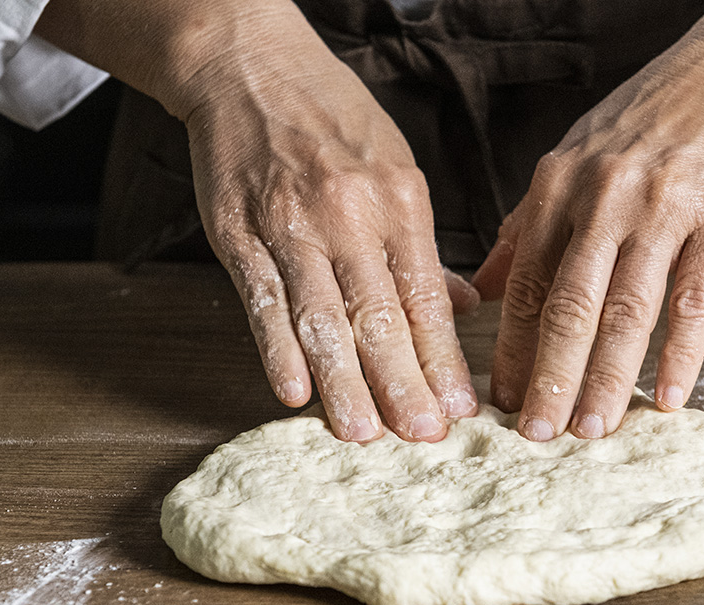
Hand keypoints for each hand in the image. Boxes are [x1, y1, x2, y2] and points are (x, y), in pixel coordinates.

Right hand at [38, 0, 478, 441]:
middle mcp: (350, 217)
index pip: (426, 299)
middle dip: (403, 384)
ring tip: (362, 432)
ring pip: (323, 317)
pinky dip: (277, 349)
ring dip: (344, 381)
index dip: (443, 359)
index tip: (459, 409)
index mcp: (400, 203)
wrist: (251, 68)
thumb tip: (465, 308)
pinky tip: (293, 392)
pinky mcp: (239, 234)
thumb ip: (424, 248)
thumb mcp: (398, 169)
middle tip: (421, 437)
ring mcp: (291, 226)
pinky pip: (262, 301)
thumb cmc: (334, 120)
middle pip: (380, 316)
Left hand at [471, 0, 703, 440]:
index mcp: (559, 185)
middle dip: (549, 378)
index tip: (498, 401)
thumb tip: (487, 289)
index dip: (511, 348)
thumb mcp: (574, 158)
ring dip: (608, 377)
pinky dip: (681, 354)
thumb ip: (528, 224)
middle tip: (536, 435)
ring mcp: (665, 209)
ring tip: (593, 428)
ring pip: (627, 310)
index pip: (526, 282)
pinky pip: (696, 300)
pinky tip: (669, 397)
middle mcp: (605, 198)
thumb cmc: (653, 119)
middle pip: (569, 305)